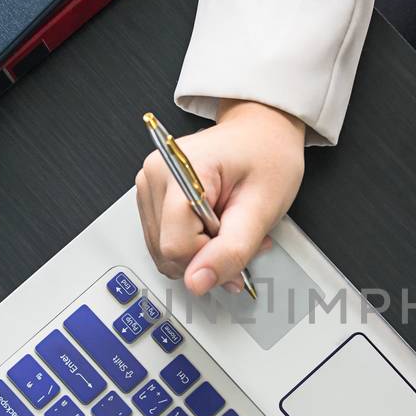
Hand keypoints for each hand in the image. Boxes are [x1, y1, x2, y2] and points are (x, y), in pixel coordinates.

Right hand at [135, 100, 305, 294]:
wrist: (262, 132)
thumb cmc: (267, 156)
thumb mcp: (262, 207)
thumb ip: (231, 250)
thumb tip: (198, 283)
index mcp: (178, 169)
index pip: (176, 246)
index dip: (211, 258)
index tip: (239, 244)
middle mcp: (154, 175)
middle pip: (167, 252)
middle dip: (207, 256)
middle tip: (240, 234)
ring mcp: (149, 186)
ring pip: (165, 252)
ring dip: (202, 252)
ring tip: (230, 226)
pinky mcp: (153, 198)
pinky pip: (166, 241)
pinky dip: (194, 244)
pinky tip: (216, 226)